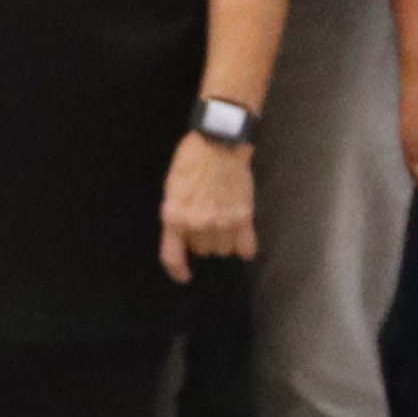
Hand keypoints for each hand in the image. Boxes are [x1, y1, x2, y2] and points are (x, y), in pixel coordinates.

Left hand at [157, 133, 258, 281]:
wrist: (219, 141)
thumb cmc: (191, 159)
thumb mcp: (172, 188)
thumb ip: (176, 214)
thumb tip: (182, 235)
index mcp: (174, 216)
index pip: (172, 256)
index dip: (177, 271)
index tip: (183, 275)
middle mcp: (197, 224)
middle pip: (201, 251)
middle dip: (201, 241)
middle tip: (205, 223)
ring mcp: (222, 222)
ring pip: (223, 250)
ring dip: (222, 242)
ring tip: (222, 224)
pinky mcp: (243, 217)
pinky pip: (245, 247)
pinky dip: (245, 248)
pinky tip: (242, 241)